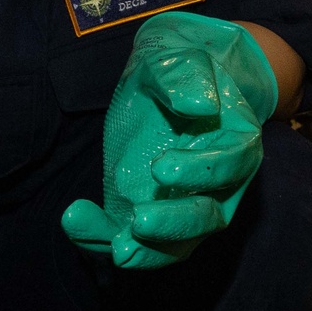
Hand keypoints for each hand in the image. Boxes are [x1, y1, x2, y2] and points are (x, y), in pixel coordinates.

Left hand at [62, 12, 277, 269]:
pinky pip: (134, 239)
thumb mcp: (177, 59)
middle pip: (209, 217)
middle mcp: (218, 185)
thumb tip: (200, 107)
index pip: (230, 165)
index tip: (162, 169)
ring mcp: (183, 206)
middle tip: (139, 223)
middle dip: (175, 224)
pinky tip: (77, 224)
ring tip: (116, 251)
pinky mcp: (149, 213)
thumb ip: (185, 77)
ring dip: (148, 251)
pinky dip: (104, 238)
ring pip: (178, 244)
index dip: (202, 170)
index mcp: (234, 141)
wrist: (166, 82)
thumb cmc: (178, 71)